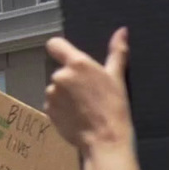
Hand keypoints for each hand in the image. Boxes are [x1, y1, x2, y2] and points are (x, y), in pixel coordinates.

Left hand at [45, 28, 132, 150]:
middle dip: (71, 79)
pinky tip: (76, 115)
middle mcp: (59, 76)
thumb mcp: (117, 77)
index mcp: (76, 64)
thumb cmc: (114, 106)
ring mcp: (51, 94)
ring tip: (83, 106)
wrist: (104, 138)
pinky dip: (61, 107)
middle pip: (60, 71)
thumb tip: (122, 30)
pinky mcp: (47, 109)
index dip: (60, 49)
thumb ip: (117, 52)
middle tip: (88, 92)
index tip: (67, 56)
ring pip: (56, 88)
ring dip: (65, 94)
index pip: (54, 44)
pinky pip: (52, 103)